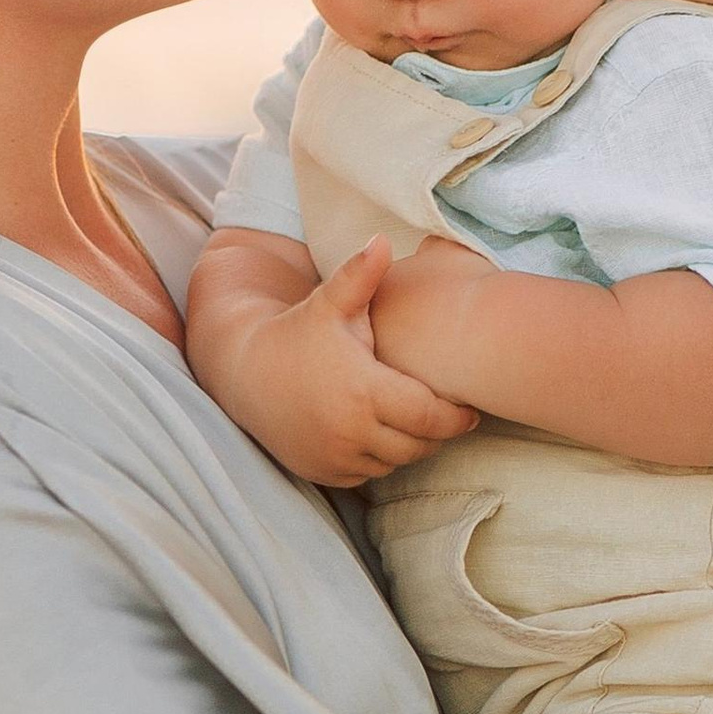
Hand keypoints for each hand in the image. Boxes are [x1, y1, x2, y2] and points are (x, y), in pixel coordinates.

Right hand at [232, 236, 479, 486]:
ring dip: (407, 446)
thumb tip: (383, 239)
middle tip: (445, 416)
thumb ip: (360, 275)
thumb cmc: (296, 332)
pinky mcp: (322, 472)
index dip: (457, 418)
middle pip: (419, 445)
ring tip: (411, 421)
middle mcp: (351, 432)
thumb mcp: (329, 304)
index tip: (470, 410)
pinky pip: (367, 474)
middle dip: (435, 432)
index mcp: (363, 391)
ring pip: (395, 463)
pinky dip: (377, 458)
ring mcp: (335, 457)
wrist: (242, 371)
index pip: (431, 418)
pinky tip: (376, 432)